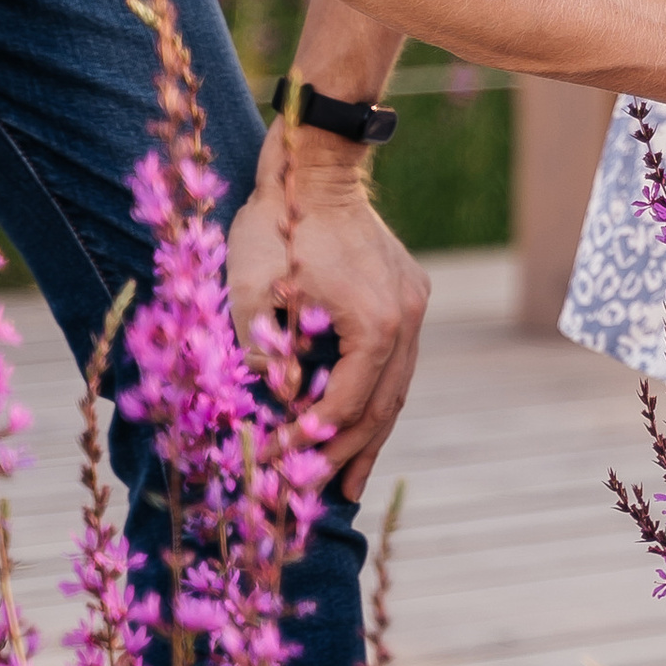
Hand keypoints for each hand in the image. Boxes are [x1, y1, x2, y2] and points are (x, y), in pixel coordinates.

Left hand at [225, 131, 431, 498]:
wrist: (316, 166)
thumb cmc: (278, 225)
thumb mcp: (251, 294)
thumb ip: (259, 358)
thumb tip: (258, 414)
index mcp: (375, 324)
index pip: (343, 406)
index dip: (306, 442)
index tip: (271, 463)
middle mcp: (407, 319)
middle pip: (381, 408)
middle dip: (346, 456)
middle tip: (317, 499)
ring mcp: (414, 305)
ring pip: (396, 388)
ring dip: (371, 436)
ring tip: (351, 483)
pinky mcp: (409, 294)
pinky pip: (397, 362)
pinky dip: (377, 396)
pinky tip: (363, 420)